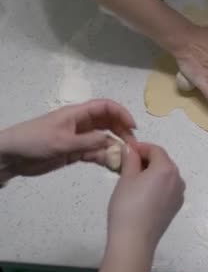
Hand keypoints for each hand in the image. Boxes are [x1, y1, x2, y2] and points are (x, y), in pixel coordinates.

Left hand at [0, 99, 135, 177]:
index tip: (132, 128)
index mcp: (77, 114)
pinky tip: (111, 164)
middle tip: (132, 146)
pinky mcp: (74, 152)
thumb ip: (89, 141)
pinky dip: (104, 157)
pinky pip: (95, 152)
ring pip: (104, 139)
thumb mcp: (63, 142)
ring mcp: (78, 138)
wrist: (11, 156)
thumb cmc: (34, 141)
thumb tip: (113, 142)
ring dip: (114, 147)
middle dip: (122, 131)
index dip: (122, 114)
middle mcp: (81, 124)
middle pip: (109, 122)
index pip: (106, 107)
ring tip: (124, 159)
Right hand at [97, 142, 183, 271]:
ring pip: (166, 175)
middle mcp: (178, 179)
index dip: (141, 147)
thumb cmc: (127, 206)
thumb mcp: (126, 179)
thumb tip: (131, 149)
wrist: (134, 240)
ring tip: (134, 178)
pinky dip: (158, 184)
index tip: (127, 149)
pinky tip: (143, 193)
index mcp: (167, 169)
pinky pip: (168, 188)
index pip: (155, 150)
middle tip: (128, 163)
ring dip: (153, 172)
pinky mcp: (176, 206)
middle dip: (147, 159)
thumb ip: (131, 160)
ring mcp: (179, 194)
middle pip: (163, 161)